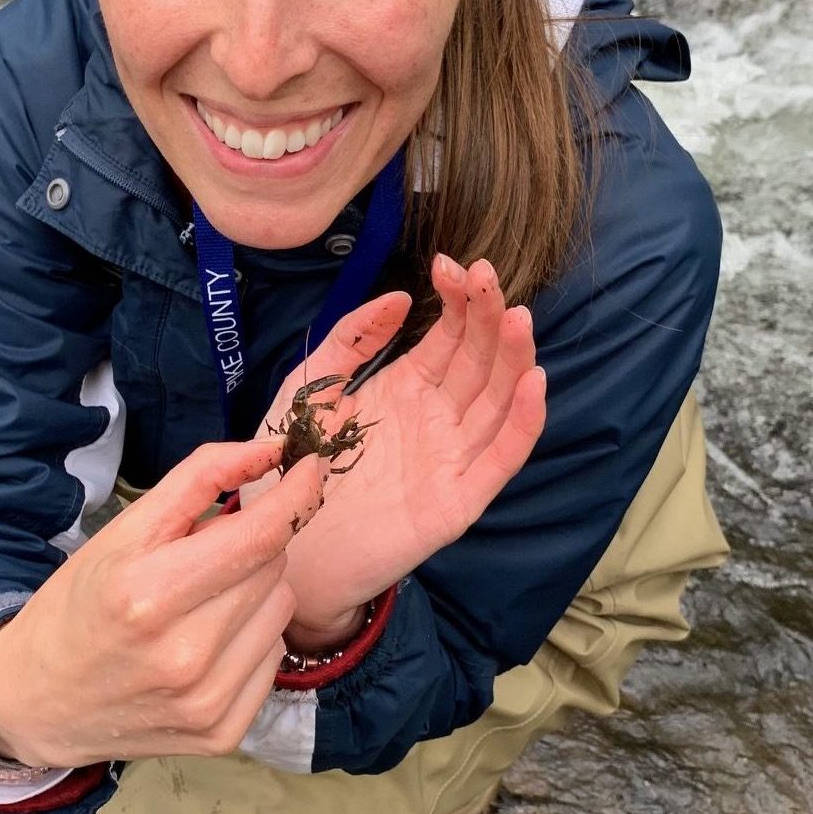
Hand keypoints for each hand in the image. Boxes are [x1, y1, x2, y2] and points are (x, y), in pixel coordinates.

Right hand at [0, 439, 326, 767]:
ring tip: (202, 600)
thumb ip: (201, 477)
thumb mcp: (127, 528)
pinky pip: (276, 654)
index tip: (309, 466)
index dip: (295, 494)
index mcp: (148, 594)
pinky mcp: (224, 733)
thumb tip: (271, 450)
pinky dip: (254, 636)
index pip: (260, 536)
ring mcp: (207, 702)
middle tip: (205, 554)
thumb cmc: (83, 601)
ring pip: (283, 607)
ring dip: (256, 589)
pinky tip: (209, 641)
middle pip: (273, 565)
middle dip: (252, 542)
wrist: (37, 703)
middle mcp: (184, 656)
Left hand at [267, 255, 545, 648]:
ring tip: (518, 317)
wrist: (279, 548)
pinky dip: (521, 421)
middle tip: (486, 276)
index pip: (450, 335)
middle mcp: (437, 418)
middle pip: (479, 359)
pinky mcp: (457, 500)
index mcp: (407, 388)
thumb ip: (352, 340)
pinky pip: (499, 458)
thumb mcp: (312, 387)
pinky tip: (533, 382)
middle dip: (487, 316)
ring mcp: (451, 457)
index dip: (457, 299)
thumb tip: (401, 297)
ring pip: (496, 400)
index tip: (452, 264)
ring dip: (512, 358)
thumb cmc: (292, 466)